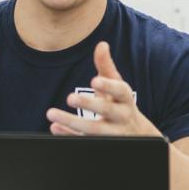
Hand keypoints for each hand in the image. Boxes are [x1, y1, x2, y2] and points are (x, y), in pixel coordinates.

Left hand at [47, 41, 161, 137]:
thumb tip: (101, 44)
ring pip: (94, 130)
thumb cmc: (120, 104)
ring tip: (51, 113)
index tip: (94, 80)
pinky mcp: (102, 145)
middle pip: (107, 111)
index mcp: (126, 99)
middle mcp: (122, 117)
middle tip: (69, 97)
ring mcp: (113, 134)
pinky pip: (84, 142)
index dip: (109, 86)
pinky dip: (69, 136)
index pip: (121, 91)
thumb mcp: (117, 87)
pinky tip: (55, 128)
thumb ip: (107, 67)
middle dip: (89, 105)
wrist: (136, 135)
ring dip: (72, 123)